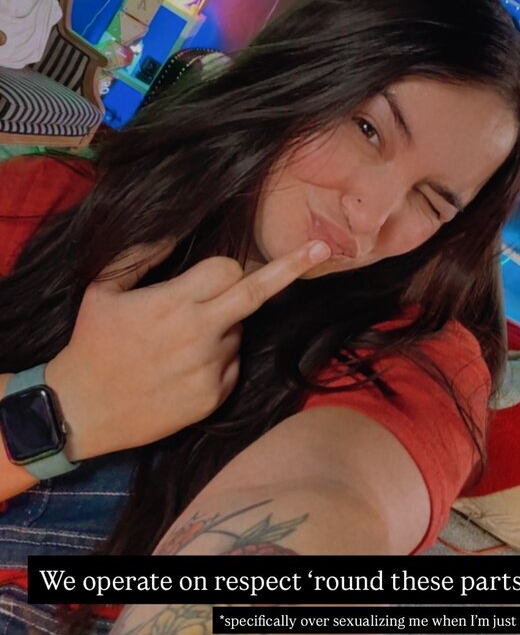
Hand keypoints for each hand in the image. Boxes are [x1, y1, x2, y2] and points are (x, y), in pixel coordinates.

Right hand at [46, 239, 330, 460]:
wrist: (82, 409)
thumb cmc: (92, 342)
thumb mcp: (103, 289)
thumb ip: (141, 254)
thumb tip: (175, 225)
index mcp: (173, 302)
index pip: (228, 269)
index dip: (223, 267)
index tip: (221, 270)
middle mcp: (198, 334)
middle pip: (256, 293)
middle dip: (292, 267)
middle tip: (323, 248)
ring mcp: (208, 369)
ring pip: (237, 331)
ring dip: (220, 328)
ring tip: (176, 343)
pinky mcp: (212, 398)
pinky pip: (231, 365)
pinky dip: (217, 360)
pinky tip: (181, 367)